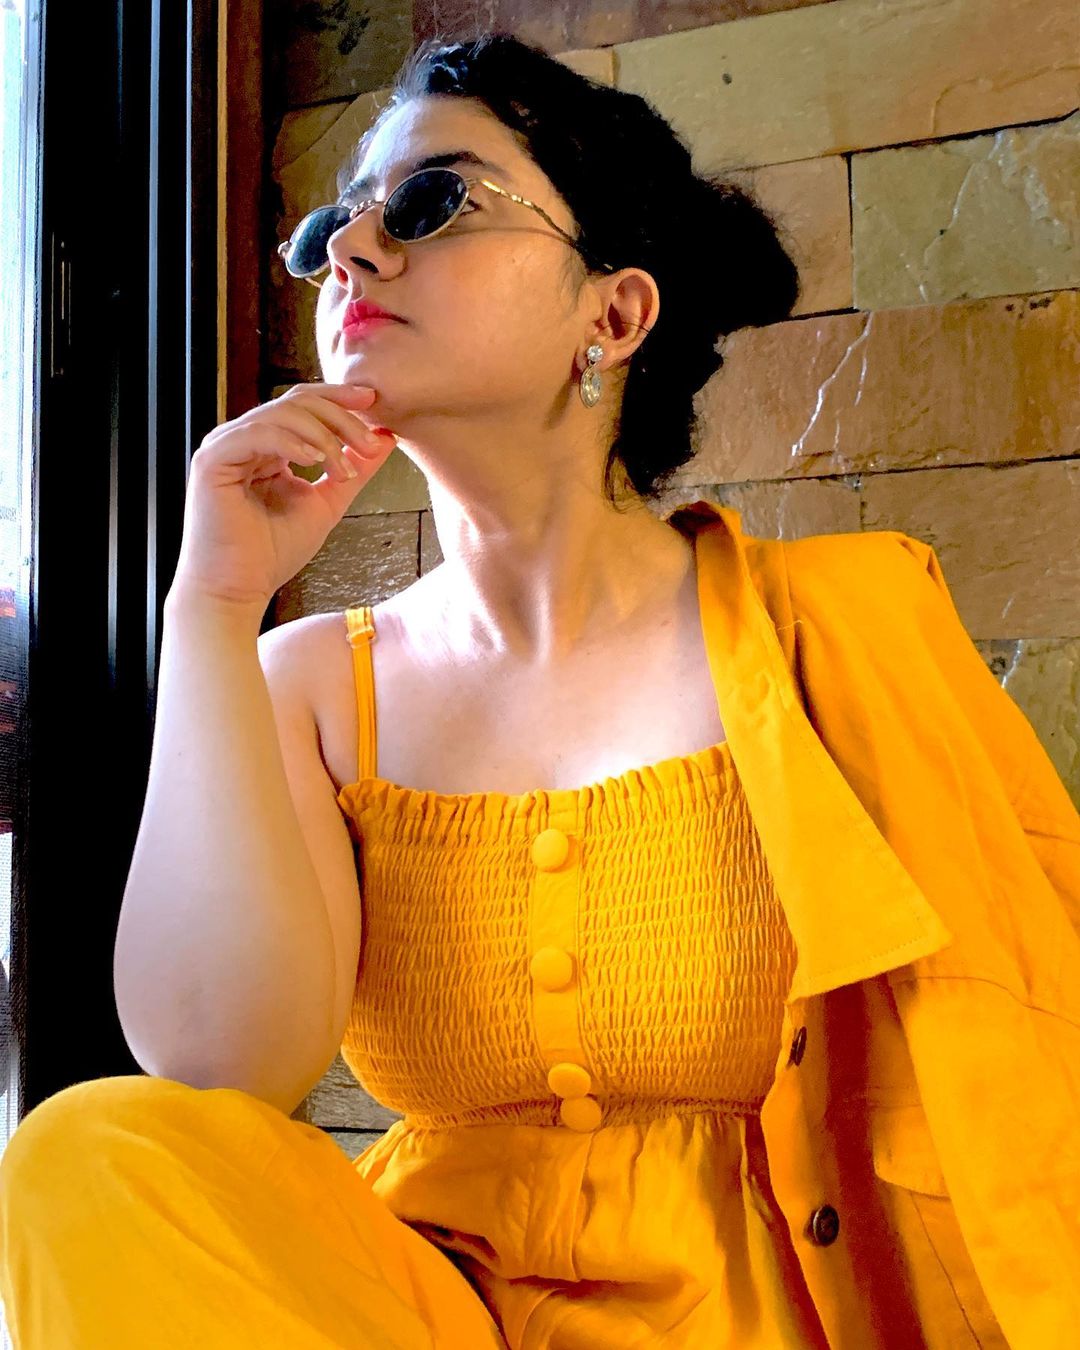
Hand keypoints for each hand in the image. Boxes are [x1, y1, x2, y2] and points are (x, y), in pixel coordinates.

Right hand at [169, 383, 397, 610]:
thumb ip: (353, 471)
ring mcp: (225, 446)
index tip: (374, 402)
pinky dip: (291, 443)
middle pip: (297, 402)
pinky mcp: (211, 460)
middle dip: (340, 417)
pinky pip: (257, 433)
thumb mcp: (327, 503)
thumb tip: (386, 439)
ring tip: (343, 469)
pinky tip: (314, 461)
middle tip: (369, 442)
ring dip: (322, 436)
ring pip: (281, 414)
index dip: (339, 399)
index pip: (304, 406)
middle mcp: (244, 439)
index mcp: (266, 446)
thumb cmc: (273, 554)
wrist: (238, 590)